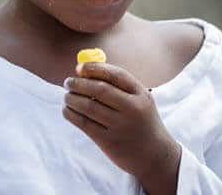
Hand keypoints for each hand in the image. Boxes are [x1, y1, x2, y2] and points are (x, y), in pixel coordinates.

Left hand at [63, 63, 180, 194]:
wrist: (154, 154)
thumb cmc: (142, 122)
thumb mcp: (140, 101)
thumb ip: (120, 87)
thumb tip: (86, 72)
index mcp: (141, 94)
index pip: (116, 75)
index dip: (95, 68)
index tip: (79, 68)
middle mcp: (132, 108)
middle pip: (100, 89)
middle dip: (79, 83)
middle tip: (68, 82)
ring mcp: (120, 125)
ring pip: (89, 106)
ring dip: (72, 98)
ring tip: (67, 96)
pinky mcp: (109, 141)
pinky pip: (85, 124)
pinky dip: (72, 115)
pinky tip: (67, 110)